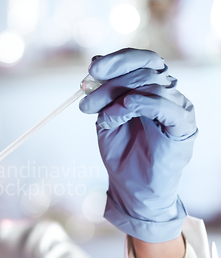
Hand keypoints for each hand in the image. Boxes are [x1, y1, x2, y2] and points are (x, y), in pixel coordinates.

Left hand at [79, 48, 196, 242]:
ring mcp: (177, 108)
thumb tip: (94, 64)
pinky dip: (139, 103)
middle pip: (145, 68)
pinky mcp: (182, 126)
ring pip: (152, 84)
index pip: (142, 59)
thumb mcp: (106, 118)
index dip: (117, 59)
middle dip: (110, 81)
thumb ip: (104, 94)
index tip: (91, 69)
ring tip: (101, 117)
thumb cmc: (121, 154)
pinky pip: (164, 104)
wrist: (133, 189)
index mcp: (150, 89)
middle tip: (86, 99)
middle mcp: (167, 93)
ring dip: (117, 96)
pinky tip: (119, 112)